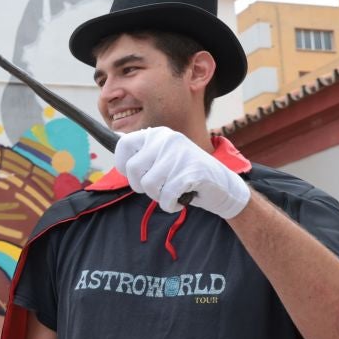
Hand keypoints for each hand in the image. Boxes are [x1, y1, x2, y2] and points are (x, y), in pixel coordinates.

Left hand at [116, 127, 249, 217]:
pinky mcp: (191, 172)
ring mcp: (179, 154)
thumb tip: (115, 139)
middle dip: (141, 186)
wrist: (222, 186)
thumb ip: (143, 153)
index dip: (124, 166)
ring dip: (159, 196)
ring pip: (149, 185)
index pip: (123, 145)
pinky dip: (171, 205)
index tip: (136, 175)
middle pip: (133, 169)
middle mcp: (167, 139)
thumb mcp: (163, 159)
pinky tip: (181, 199)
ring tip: (172, 191)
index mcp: (158, 134)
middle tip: (158, 187)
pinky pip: (166, 197)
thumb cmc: (187, 175)